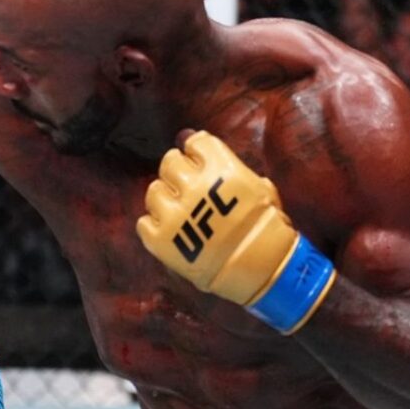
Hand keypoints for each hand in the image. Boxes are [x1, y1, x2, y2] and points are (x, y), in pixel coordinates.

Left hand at [136, 131, 335, 332]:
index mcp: (221, 169)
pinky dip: (154, 226)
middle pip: (169, 162)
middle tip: (188, 187)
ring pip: (153, 191)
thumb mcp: (258, 186)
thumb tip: (190, 137)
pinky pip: (143, 222)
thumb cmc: (266, 227)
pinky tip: (172, 231)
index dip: (196, 152)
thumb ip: (224, 162)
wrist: (262, 271)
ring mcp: (175, 214)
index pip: (195, 143)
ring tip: (181, 211)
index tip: (199, 162)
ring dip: (165, 199)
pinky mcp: (161, 239)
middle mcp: (194, 187)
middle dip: (178, 172)